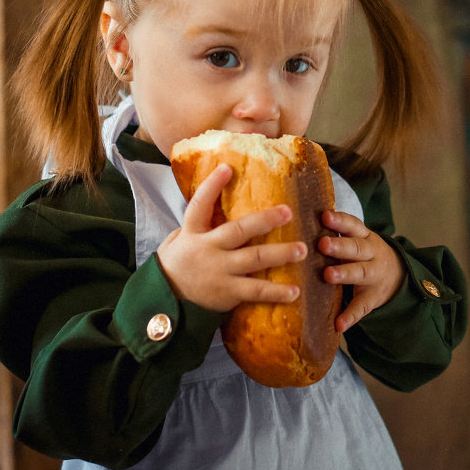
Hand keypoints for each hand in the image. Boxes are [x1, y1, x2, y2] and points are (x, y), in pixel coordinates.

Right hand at [156, 164, 306, 312]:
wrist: (167, 301)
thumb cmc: (179, 263)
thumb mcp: (179, 239)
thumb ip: (198, 221)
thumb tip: (215, 194)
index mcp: (194, 232)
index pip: (200, 205)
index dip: (212, 186)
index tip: (227, 168)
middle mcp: (208, 249)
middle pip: (239, 231)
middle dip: (265, 220)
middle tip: (288, 212)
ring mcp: (219, 272)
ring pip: (254, 259)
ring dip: (281, 254)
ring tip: (302, 249)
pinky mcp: (228, 293)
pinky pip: (255, 291)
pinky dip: (276, 292)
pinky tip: (295, 291)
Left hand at [319, 210, 403, 332]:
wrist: (398, 275)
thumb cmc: (364, 253)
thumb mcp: (358, 239)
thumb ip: (338, 232)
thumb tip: (304, 219)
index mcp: (365, 237)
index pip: (353, 225)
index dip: (339, 221)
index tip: (324, 216)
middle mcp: (371, 254)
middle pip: (356, 248)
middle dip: (340, 246)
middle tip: (322, 244)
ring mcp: (373, 276)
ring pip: (360, 272)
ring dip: (344, 273)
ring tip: (328, 275)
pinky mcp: (372, 298)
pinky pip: (361, 307)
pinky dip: (350, 316)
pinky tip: (339, 324)